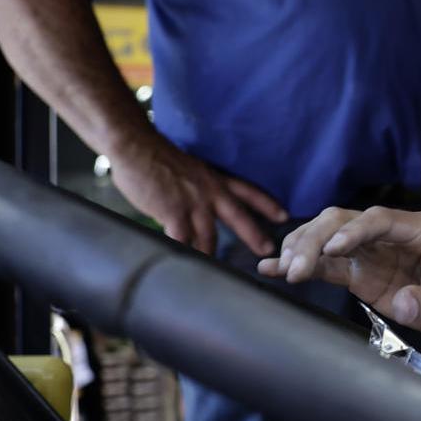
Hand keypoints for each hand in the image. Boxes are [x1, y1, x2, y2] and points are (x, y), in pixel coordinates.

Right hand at [110, 133, 285, 255]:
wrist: (136, 147)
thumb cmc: (155, 157)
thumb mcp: (188, 169)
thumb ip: (197, 188)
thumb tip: (197, 206)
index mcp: (214, 179)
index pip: (248, 191)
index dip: (267, 203)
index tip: (284, 215)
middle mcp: (209, 191)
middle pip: (238, 217)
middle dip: (255, 236)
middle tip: (268, 251)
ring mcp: (192, 203)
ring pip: (209, 238)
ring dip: (210, 256)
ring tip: (215, 274)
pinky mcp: (173, 213)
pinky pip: (182, 242)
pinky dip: (184, 255)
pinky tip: (184, 266)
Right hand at [258, 207, 420, 336]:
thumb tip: (404, 304)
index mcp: (418, 229)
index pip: (376, 221)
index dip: (352, 231)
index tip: (333, 249)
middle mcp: (390, 235)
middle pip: (342, 223)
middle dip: (316, 240)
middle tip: (296, 267)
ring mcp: (373, 253)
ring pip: (328, 240)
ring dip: (303, 250)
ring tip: (281, 269)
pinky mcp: (363, 275)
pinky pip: (328, 266)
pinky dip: (303, 267)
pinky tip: (274, 269)